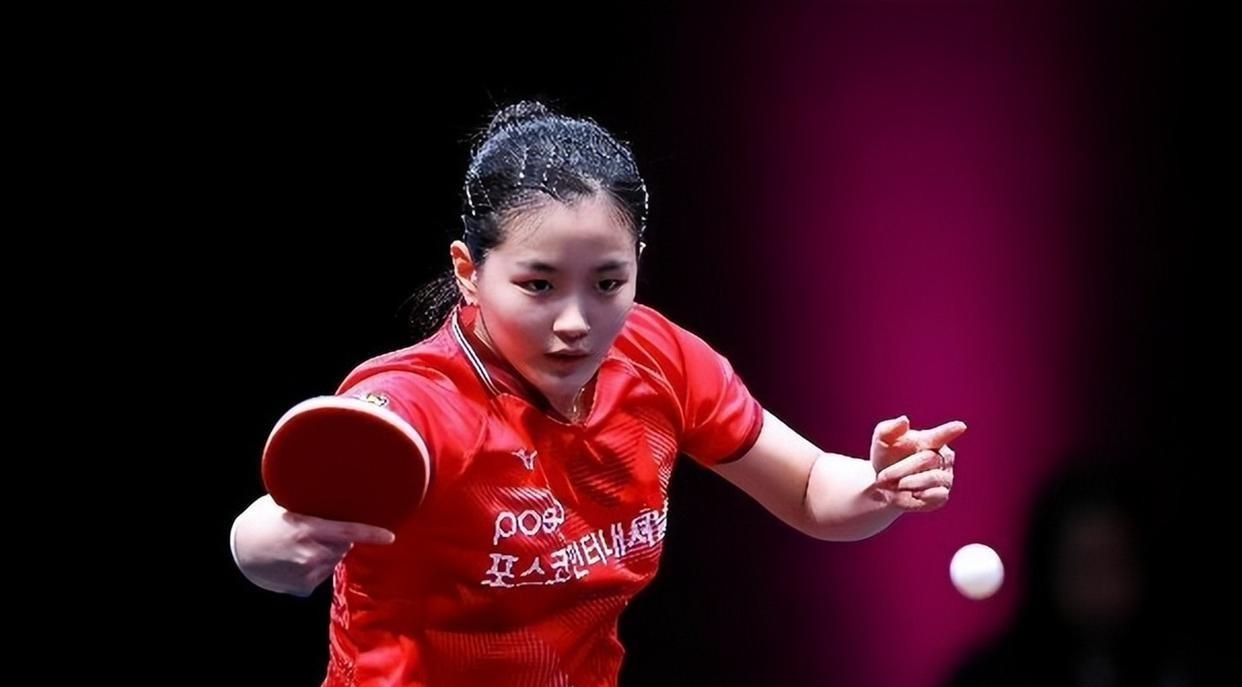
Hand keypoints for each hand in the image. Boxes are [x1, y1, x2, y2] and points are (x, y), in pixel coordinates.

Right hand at [231, 494, 395, 595]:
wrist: (242, 549)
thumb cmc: (267, 520)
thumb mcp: (288, 505)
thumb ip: (315, 505)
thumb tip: (343, 490)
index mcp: (308, 529)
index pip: (349, 531)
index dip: (372, 534)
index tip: (390, 536)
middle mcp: (310, 554)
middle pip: (344, 545)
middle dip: (338, 537)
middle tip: (317, 529)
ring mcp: (307, 573)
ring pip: (334, 559)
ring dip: (328, 552)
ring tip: (303, 544)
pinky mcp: (304, 587)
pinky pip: (323, 573)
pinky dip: (317, 566)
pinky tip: (298, 559)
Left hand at [869, 415, 966, 511]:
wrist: (883, 484)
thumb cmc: (886, 456)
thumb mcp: (882, 440)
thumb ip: (888, 429)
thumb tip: (904, 421)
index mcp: (930, 440)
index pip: (941, 435)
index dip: (950, 431)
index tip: (960, 426)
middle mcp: (943, 458)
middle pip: (926, 459)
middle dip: (900, 469)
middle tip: (882, 477)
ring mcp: (945, 478)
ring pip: (931, 479)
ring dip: (907, 483)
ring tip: (892, 485)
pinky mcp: (942, 496)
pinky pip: (932, 497)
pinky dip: (913, 497)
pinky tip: (903, 495)